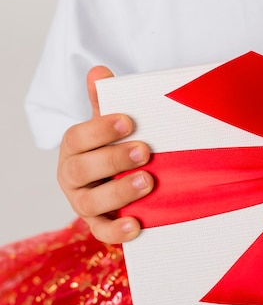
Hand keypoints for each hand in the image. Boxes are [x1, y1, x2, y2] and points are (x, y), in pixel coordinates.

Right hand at [57, 66, 153, 242]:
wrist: (118, 177)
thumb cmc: (114, 145)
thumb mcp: (109, 124)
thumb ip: (104, 101)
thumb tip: (100, 72)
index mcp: (74, 147)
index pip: (77, 137)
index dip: (100, 129)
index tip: (128, 121)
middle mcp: (72, 176)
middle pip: (81, 170)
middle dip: (112, 159)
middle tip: (144, 151)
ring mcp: (83, 202)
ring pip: (89, 202)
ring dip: (118, 192)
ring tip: (147, 182)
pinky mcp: (98, 223)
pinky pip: (101, 232)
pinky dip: (117, 232)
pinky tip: (137, 225)